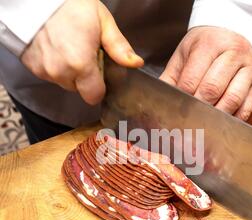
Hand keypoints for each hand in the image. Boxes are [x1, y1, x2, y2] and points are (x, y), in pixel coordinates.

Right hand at [21, 0, 143, 104]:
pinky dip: (55, 66)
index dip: (99, 86)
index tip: (99, 70)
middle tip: (84, 53)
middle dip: (85, 78)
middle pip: (80, 90)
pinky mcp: (33, 67)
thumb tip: (135, 63)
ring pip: (65, 83)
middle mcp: (61, 72)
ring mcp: (45, 71)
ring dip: (70, 72)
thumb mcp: (102, 21)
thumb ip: (119, 47)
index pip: (94, 96)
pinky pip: (51, 75)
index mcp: (80, 64)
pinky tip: (56, 49)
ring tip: (69, 48)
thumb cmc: (70, 5)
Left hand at [160, 26, 251, 120]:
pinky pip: (246, 107)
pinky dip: (232, 120)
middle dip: (197, 110)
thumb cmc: (204, 47)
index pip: (191, 80)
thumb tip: (157, 101)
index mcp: (209, 44)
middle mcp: (233, 53)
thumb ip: (171, 78)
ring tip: (202, 127)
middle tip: (186, 123)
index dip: (182, 100)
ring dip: (215, 117)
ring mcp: (249, 68)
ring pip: (232, 100)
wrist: (231, 32)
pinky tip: (220, 125)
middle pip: (212, 90)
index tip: (174, 114)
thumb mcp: (184, 55)